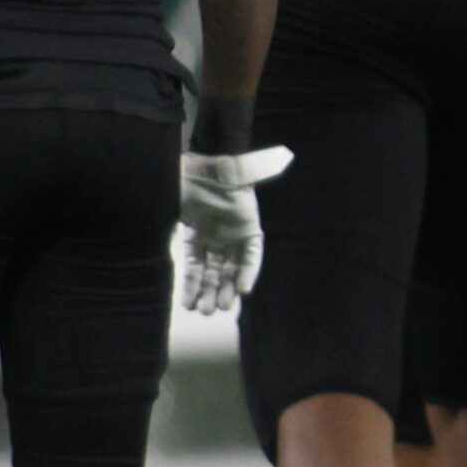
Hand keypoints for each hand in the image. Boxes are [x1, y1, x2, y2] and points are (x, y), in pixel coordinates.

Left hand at [176, 146, 292, 316]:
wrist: (184, 167)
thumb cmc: (212, 171)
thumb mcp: (234, 170)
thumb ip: (253, 168)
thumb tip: (283, 157)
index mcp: (247, 223)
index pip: (252, 253)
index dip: (249, 271)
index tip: (243, 289)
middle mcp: (232, 235)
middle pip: (231, 268)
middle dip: (226, 288)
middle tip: (220, 307)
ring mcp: (212, 239)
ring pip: (212, 271)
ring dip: (209, 291)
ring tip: (203, 310)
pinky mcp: (191, 241)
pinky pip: (194, 266)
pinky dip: (192, 283)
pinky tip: (188, 300)